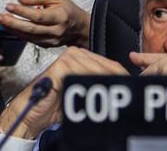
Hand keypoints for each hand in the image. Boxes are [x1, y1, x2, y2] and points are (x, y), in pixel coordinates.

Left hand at [0, 0, 90, 47]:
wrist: (78, 28)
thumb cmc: (68, 11)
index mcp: (60, 17)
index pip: (38, 16)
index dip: (22, 11)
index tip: (10, 6)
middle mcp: (55, 31)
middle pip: (30, 28)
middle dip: (12, 22)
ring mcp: (50, 40)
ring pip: (27, 36)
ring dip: (11, 28)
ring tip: (0, 21)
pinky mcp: (45, 45)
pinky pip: (29, 39)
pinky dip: (18, 33)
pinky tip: (10, 27)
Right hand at [0, 47, 127, 139]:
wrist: (32, 112)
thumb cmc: (55, 104)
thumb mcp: (82, 94)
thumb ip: (98, 87)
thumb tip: (122, 88)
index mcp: (81, 57)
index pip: (109, 64)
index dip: (121, 76)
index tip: (133, 87)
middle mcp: (75, 54)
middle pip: (105, 65)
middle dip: (117, 80)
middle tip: (128, 92)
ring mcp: (67, 58)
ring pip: (96, 70)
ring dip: (106, 84)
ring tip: (116, 95)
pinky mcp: (60, 67)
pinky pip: (82, 75)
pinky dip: (91, 86)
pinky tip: (99, 95)